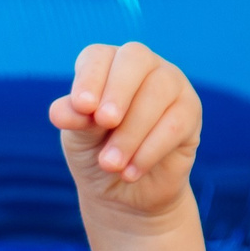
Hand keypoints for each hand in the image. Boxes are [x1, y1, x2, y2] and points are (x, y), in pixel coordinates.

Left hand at [49, 41, 202, 222]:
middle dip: (118, 91)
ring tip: (110, 164)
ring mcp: (170, 84)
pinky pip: (176, 123)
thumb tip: (59, 111)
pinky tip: (131, 172)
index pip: (98, 56)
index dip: (90, 77)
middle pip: (135, 59)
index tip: (82, 106)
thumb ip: (73, 120)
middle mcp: (142, 66)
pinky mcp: (190, 111)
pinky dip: (150, 150)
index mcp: (107, 65)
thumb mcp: (77, 139)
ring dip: (131, 131)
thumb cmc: (96, 154)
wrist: (124, 193)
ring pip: (158, 92)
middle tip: (104, 121)